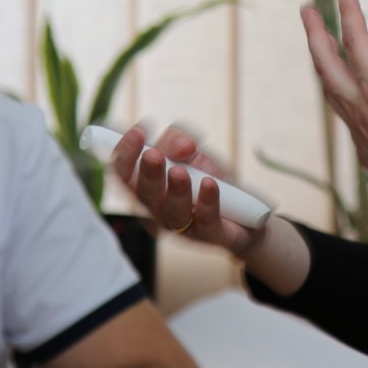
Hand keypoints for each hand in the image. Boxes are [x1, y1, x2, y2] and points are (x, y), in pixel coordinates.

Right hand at [109, 122, 267, 258]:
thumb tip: (180, 145)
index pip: (124, 176)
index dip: (124, 155)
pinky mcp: (209, 235)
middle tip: (152, 155)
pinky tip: (210, 185)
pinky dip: (207, 202)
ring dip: (175, 190)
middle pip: (144, 196)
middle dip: (147, 174)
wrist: (243, 213)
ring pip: (173, 212)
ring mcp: (182, 228)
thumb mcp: (190, 154)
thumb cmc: (205, 180)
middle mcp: (157, 211)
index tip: (136, 133)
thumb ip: (177, 141)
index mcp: (146, 190)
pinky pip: (206, 220)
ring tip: (179, 172)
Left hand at [300, 0, 367, 229]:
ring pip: (327, 85)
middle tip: (306, 9)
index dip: (350, 14)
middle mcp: (359, 107)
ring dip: (319, 59)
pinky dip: (331, 85)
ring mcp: (356, 127)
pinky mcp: (360, 144)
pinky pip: (337, 106)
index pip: (357, 42)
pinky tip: (338, 86)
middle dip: (315, 33)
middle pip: (326, 62)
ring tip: (316, 41)